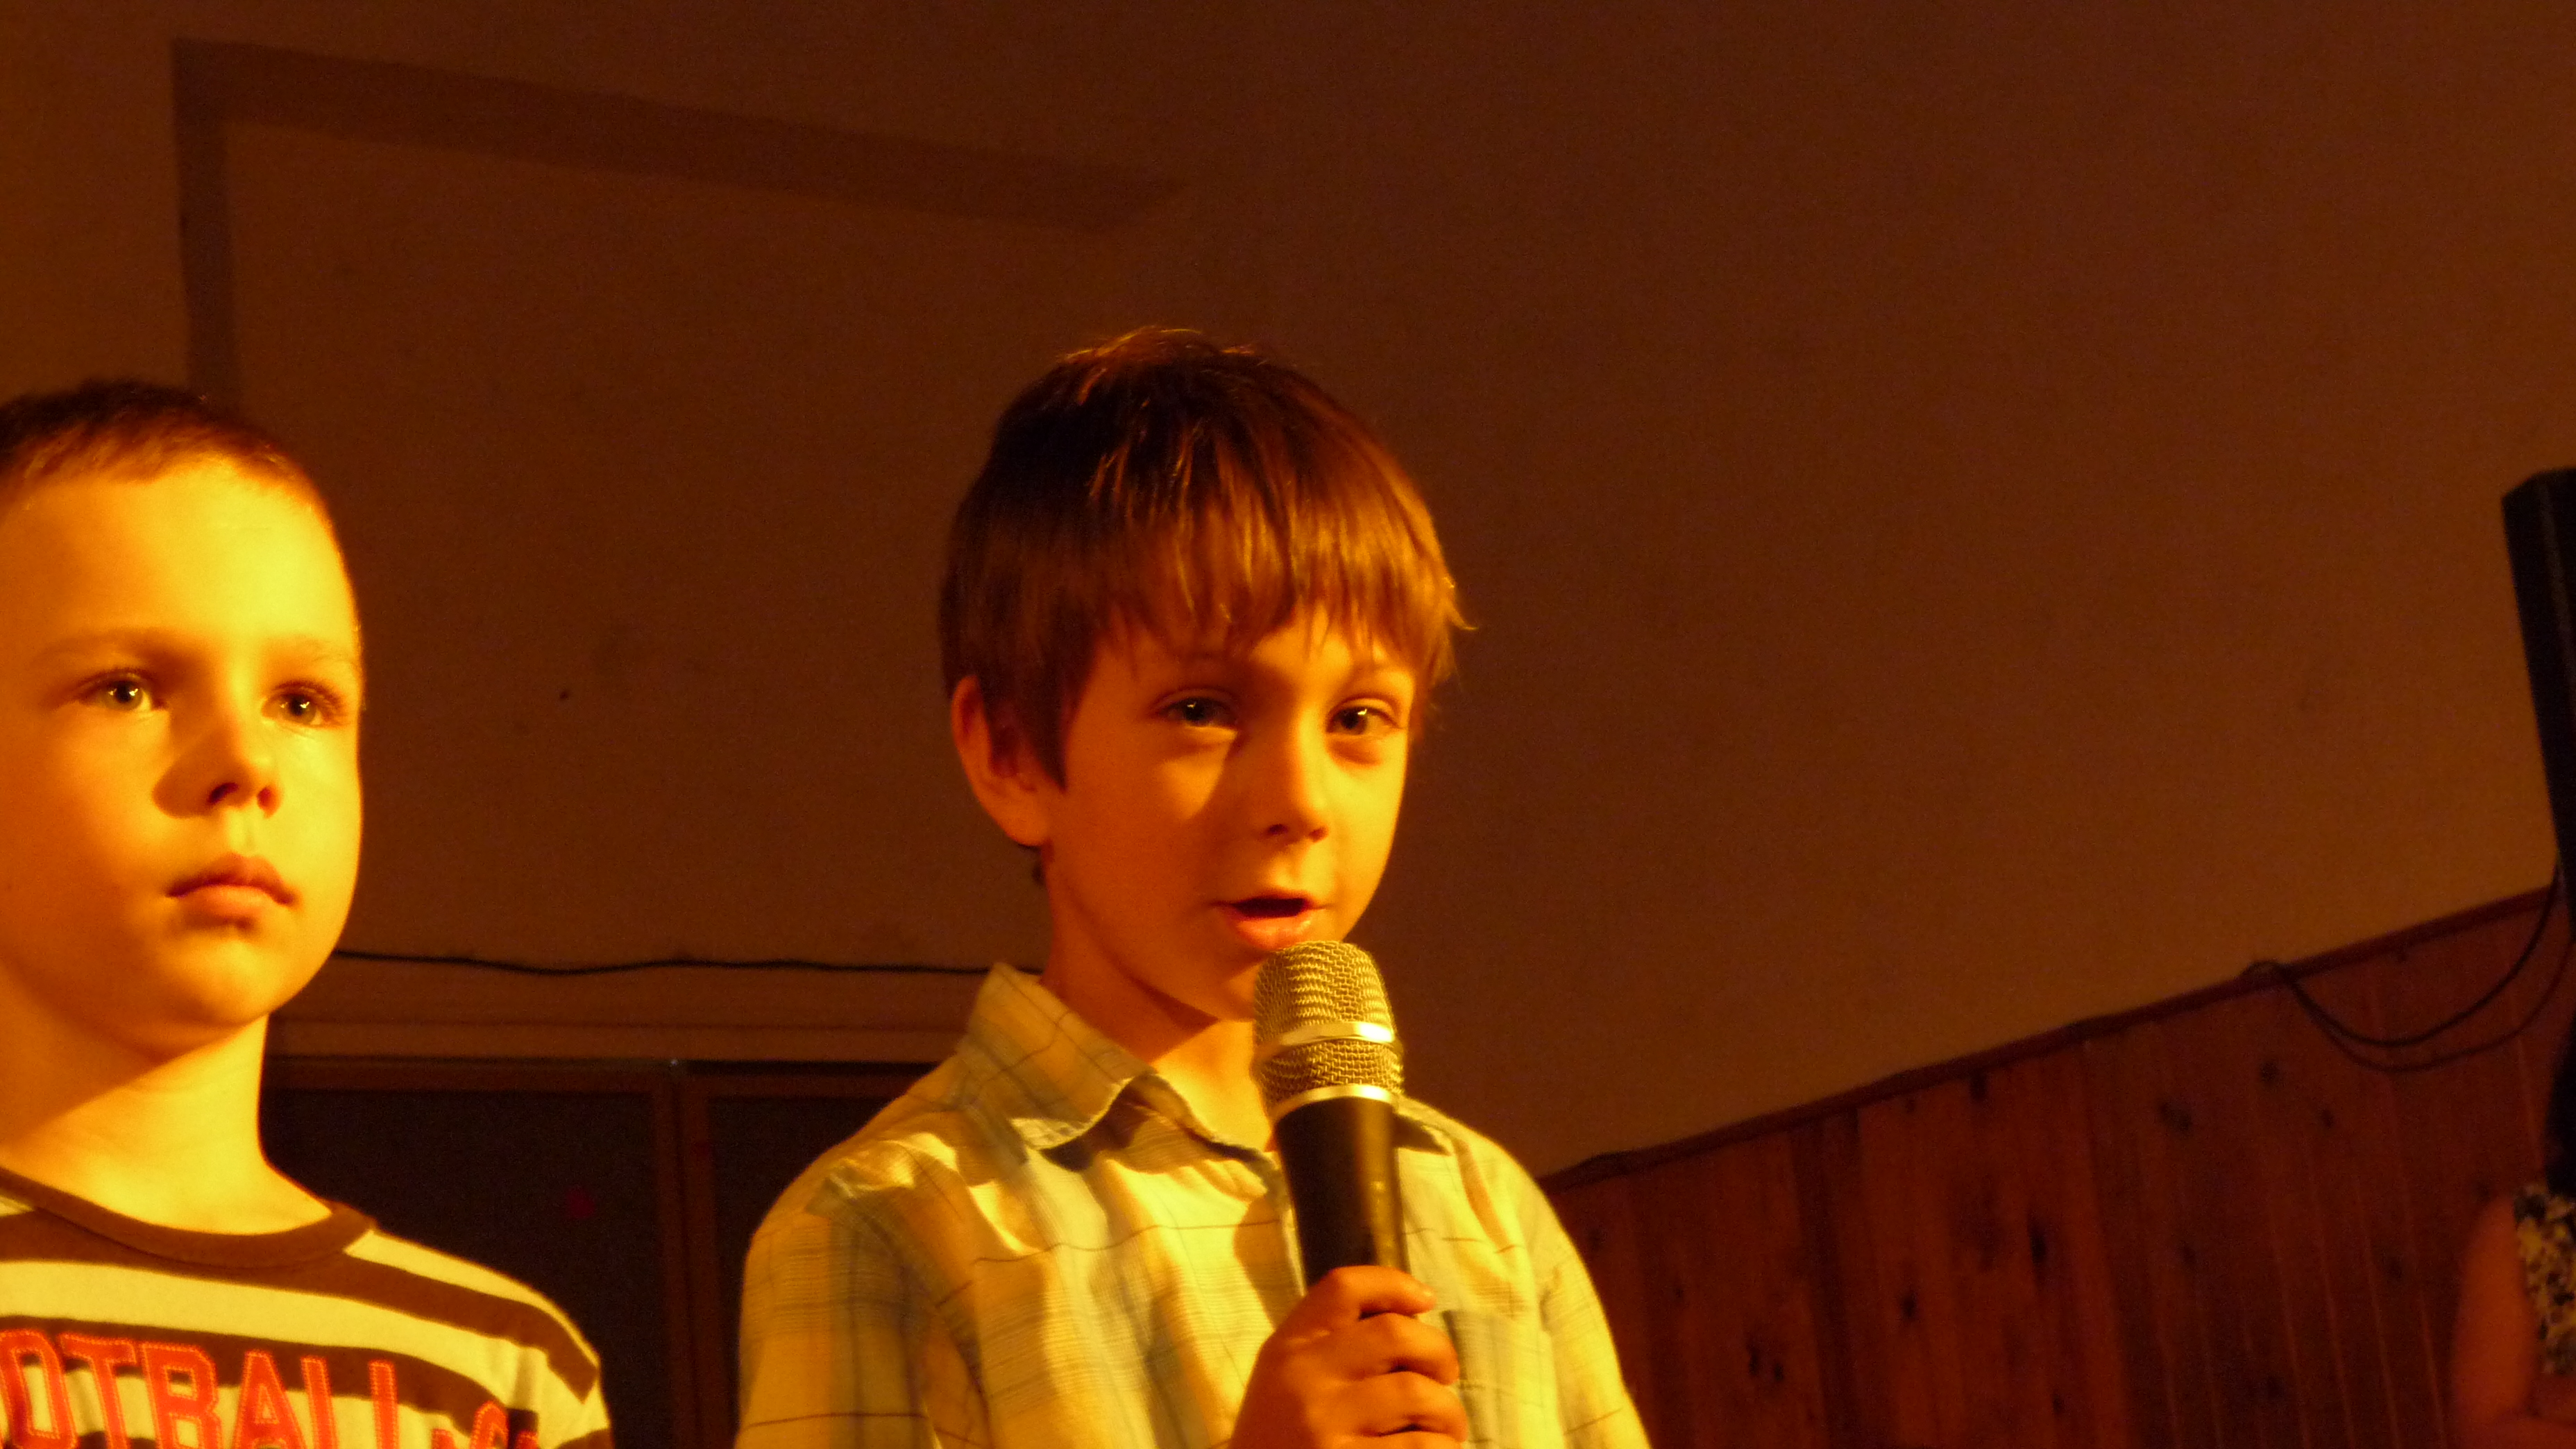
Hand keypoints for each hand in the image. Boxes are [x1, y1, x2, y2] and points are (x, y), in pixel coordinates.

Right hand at [1233, 1265, 1466, 1447]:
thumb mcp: (1287, 1380)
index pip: (1343, 1288)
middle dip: (1439, 1352)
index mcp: (1289, 1348)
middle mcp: (1303, 1380)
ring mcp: (1324, 1427)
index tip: (1426, 1300)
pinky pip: (1422, 1447)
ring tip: (1446, 1427)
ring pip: (1420, 1394)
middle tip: (1446, 1376)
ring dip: (1449, 1412)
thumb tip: (1415, 1318)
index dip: (1394, 1284)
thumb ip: (1333, 1346)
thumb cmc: (1282, 1438)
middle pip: (1395, 1334)